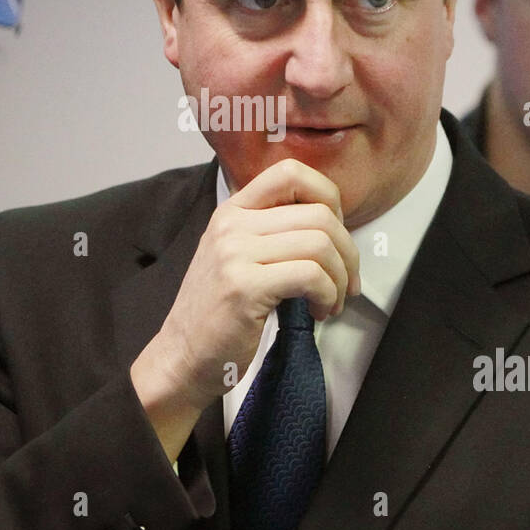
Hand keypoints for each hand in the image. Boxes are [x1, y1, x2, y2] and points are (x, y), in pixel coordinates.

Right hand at [130, 158, 359, 459]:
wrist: (182, 357)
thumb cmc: (219, 313)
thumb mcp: (237, 256)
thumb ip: (272, 233)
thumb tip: (333, 227)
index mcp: (233, 210)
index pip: (291, 173)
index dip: (329, 197)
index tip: (336, 234)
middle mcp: (232, 224)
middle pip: (318, 214)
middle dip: (348, 252)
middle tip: (347, 282)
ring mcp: (235, 253)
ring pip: (319, 243)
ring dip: (340, 278)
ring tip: (331, 301)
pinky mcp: (244, 286)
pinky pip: (310, 275)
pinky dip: (328, 294)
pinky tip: (320, 311)